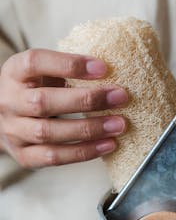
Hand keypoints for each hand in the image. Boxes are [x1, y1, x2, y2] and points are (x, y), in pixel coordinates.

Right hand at [0, 48, 127, 168]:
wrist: (9, 116)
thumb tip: (111, 69)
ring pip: (48, 133)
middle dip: (86, 100)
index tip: (103, 68)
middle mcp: (8, 101)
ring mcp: (12, 130)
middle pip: (43, 102)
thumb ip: (68, 67)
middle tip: (120, 97)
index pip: (35, 63)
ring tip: (118, 124)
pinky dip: (83, 152)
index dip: (69, 65)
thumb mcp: (44, 70)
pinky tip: (107, 145)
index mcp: (13, 72)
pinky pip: (53, 157)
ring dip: (89, 129)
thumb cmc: (36, 87)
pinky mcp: (22, 154)